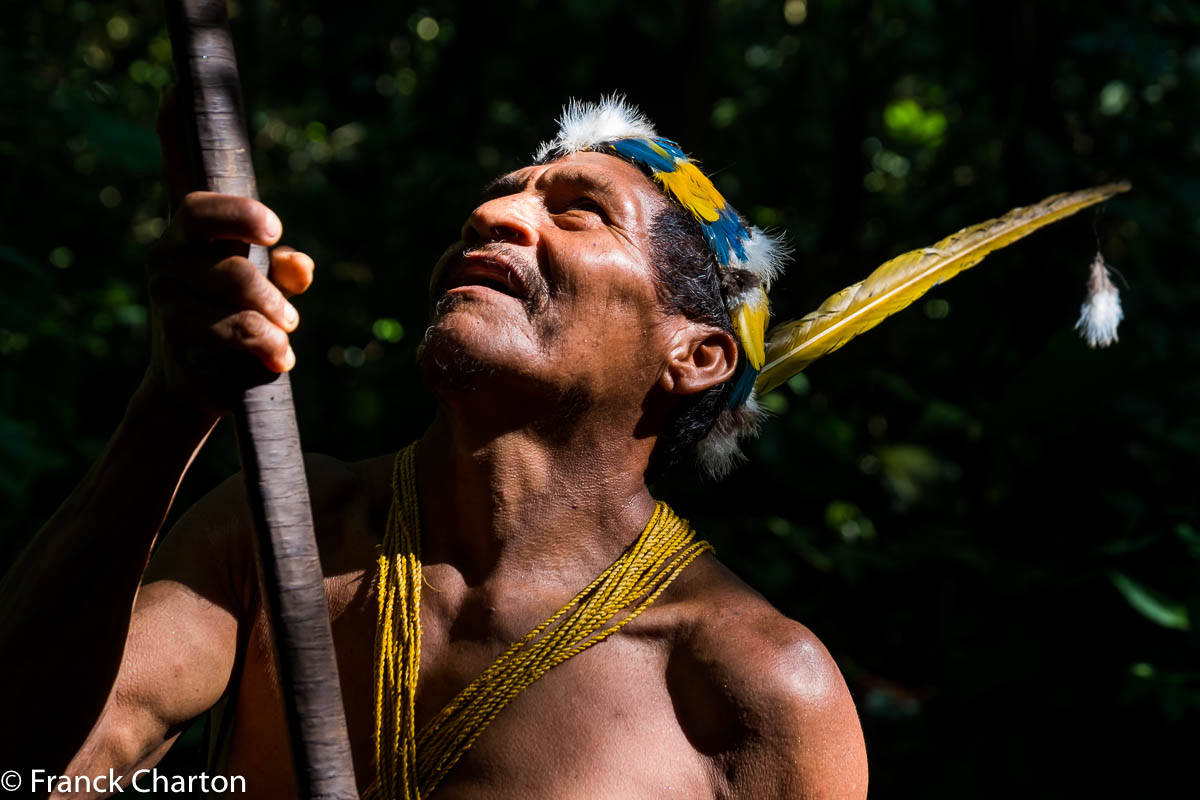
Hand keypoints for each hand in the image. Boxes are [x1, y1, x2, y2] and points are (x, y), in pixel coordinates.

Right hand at [141, 87, 314, 414]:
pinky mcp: (183, 348)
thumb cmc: (234, 314)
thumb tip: (299, 264)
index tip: (215, 144)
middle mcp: (170, 262)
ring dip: (273, 317)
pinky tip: (279, 360)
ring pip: (235, 298)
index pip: (186, 181)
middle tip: (291, 302)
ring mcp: (171, 306)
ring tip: (288, 333)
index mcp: (190, 234)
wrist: (199, 382)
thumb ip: (281, 265)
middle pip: (227, 255)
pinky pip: (236, 341)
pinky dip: (267, 350)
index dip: (180, 135)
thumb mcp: (260, 283)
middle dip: (266, 278)